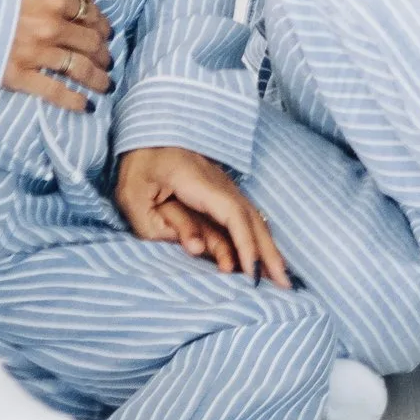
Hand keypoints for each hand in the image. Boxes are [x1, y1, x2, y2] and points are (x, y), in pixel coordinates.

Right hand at [5, 0, 113, 112]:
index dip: (102, 24)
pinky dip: (74, 101)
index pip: (91, 13)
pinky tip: (85, 106)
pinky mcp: (18, 75)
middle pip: (90, 43)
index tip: (105, 32)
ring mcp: (36, 53)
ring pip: (80, 69)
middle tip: (107, 59)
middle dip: (103, 52)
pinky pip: (55, 92)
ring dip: (98, 78)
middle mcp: (51, 26)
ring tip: (105, 84)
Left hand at [113, 144, 290, 282]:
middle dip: (268, 252)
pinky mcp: (219, 192)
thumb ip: (166, 224)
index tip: (253, 273)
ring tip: (280, 278)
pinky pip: (242, 217)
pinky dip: (255, 238)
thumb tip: (198, 248)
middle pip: (250, 217)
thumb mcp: (135, 199)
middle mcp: (217, 181)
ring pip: (250, 218)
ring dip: (266, 247)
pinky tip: (262, 258)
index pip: (231, 214)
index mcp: (195, 180)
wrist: (143, 135)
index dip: (245, 244)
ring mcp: (221, 185)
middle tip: (285, 285)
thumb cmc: (136, 168)